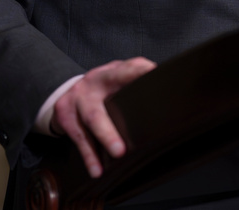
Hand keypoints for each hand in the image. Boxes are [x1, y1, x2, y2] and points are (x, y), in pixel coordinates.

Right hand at [48, 57, 156, 177]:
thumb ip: (137, 82)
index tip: (156, 77)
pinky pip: (80, 139)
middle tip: (132, 131)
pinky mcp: (67, 118)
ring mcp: (79, 100)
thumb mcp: (118, 78)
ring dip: (106, 136)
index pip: (129, 69)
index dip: (142, 72)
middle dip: (120, 113)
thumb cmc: (104, 88)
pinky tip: (97, 170)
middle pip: (110, 95)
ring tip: (119, 153)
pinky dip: (90, 156)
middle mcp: (94, 83)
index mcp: (112, 72)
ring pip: (92, 119)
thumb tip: (170, 96)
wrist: (69, 90)